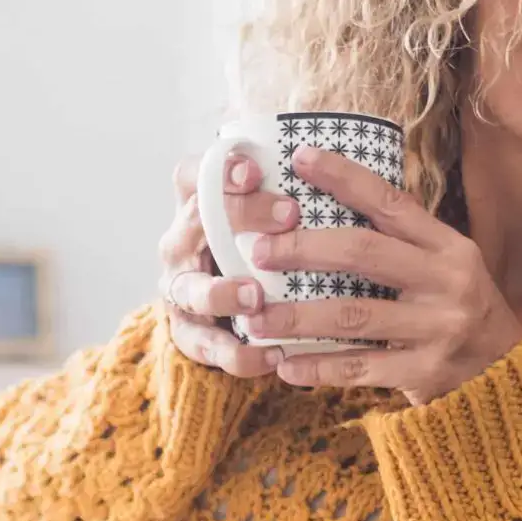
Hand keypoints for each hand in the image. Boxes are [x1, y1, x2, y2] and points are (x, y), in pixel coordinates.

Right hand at [158, 152, 297, 380]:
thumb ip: (288, 194)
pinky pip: (206, 345)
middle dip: (239, 215)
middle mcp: (180, 244)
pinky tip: (272, 355)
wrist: (228, 311)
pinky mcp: (188, 334)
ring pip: (189, 289)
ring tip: (257, 297)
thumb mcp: (270, 218)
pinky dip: (238, 354)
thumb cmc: (263, 250)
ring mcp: (180, 290)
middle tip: (289, 214)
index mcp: (196, 207)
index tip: (255, 169)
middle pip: (194, 221)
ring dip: (222, 292)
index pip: (194, 176)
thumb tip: (341, 165)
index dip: (219, 170)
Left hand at [235, 144, 521, 405]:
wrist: (508, 375)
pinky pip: (359, 368)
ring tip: (253, 319)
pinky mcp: (425, 372)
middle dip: (303, 248)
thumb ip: (400, 242)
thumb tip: (329, 203)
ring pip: (352, 315)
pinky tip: (284, 365)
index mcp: (448, 247)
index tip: (300, 158)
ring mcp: (437, 328)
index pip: (390, 202)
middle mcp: (446, 282)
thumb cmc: (459, 310)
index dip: (344, 177)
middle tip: (258, 251)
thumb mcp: (445, 267)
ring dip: (296, 318)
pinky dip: (317, 367)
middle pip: (363, 253)